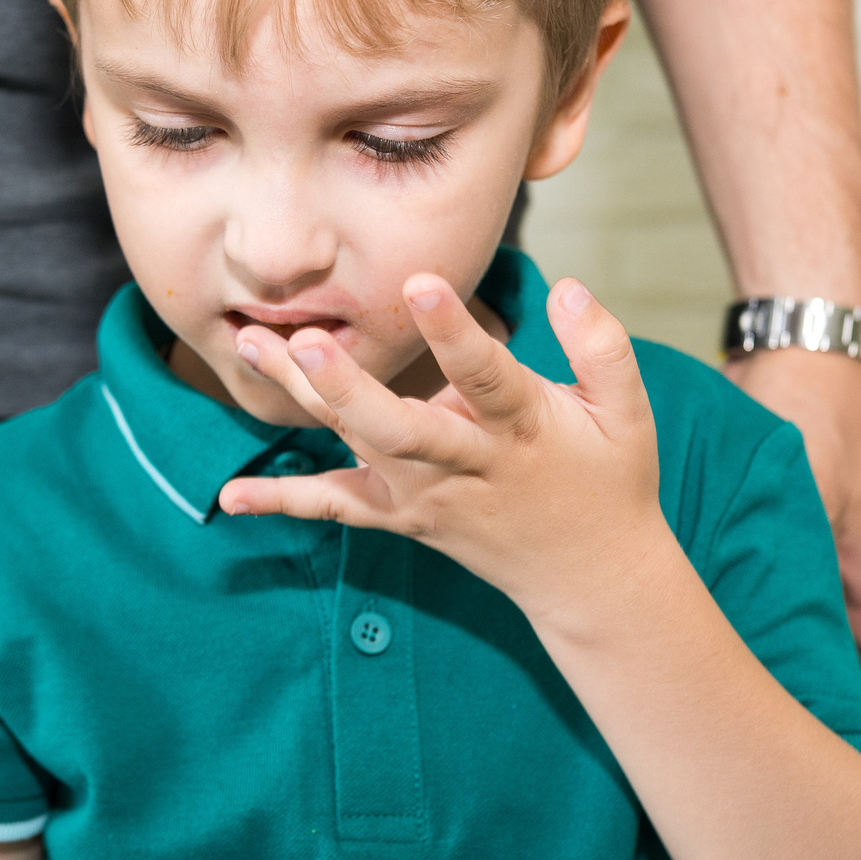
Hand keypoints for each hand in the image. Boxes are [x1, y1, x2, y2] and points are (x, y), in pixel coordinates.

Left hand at [216, 274, 661, 619]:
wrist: (588, 578)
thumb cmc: (609, 480)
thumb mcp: (628, 414)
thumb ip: (602, 348)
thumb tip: (570, 287)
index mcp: (522, 430)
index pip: (486, 376)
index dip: (453, 332)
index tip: (420, 281)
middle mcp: (467, 465)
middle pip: (400, 429)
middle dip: (350, 388)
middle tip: (305, 340)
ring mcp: (428, 496)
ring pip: (358, 447)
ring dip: (302, 398)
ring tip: (252, 342)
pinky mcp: (403, 517)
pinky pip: (338, 508)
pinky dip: (284, 502)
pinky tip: (232, 497)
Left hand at [728, 352, 860, 733]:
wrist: (809, 351)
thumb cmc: (815, 420)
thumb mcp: (811, 496)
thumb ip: (795, 557)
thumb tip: (773, 630)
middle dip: (839, 728)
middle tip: (807, 782)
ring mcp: (833, 561)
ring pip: (824, 645)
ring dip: (805, 687)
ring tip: (767, 744)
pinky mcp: (801, 540)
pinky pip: (794, 608)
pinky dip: (775, 639)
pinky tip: (731, 664)